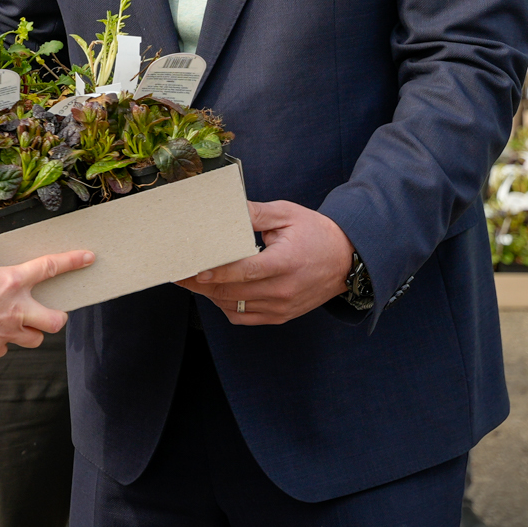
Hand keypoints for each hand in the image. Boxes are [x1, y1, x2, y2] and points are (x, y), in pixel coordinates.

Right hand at [0, 221, 92, 357]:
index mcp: (12, 282)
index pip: (49, 267)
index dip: (72, 261)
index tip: (88, 258)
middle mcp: (15, 310)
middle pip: (55, 321)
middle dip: (59, 317)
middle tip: (52, 311)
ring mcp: (5, 333)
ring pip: (35, 339)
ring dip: (34, 332)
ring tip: (25, 324)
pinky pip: (5, 350)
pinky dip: (3, 343)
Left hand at [178, 201, 353, 325]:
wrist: (347, 260)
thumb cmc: (316, 233)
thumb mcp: (287, 214)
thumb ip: (255, 213)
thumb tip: (226, 208)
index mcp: (285, 262)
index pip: (244, 271)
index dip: (217, 271)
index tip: (194, 269)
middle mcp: (283, 289)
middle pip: (233, 291)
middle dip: (202, 284)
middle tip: (179, 274)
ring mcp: (282, 306)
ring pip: (235, 306)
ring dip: (211, 295)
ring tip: (194, 281)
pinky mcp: (281, 316)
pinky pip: (244, 318)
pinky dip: (226, 307)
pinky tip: (217, 292)